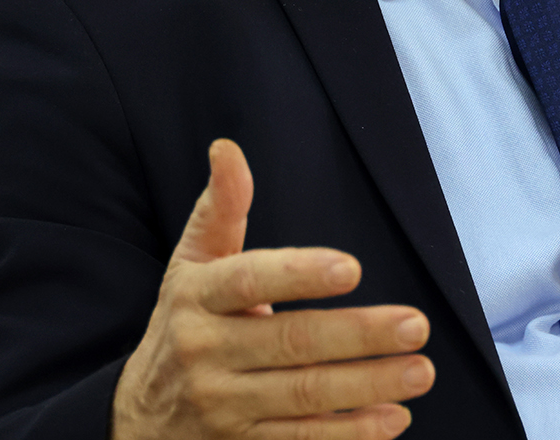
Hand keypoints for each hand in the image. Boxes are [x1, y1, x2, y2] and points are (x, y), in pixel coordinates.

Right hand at [111, 139, 434, 438]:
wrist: (140, 418)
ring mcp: (224, 405)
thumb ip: (220, 208)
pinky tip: (394, 417)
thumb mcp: (191, 264)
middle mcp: (206, 352)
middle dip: (357, 335)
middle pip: (288, 342)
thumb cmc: (184, 322)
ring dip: (367, 385)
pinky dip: (349, 433)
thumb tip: (227, 149)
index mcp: (196, 297)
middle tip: (416, 324)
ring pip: (302, 396)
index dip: (299, 274)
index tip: (352, 267)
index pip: (248, 280)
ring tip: (419, 370)